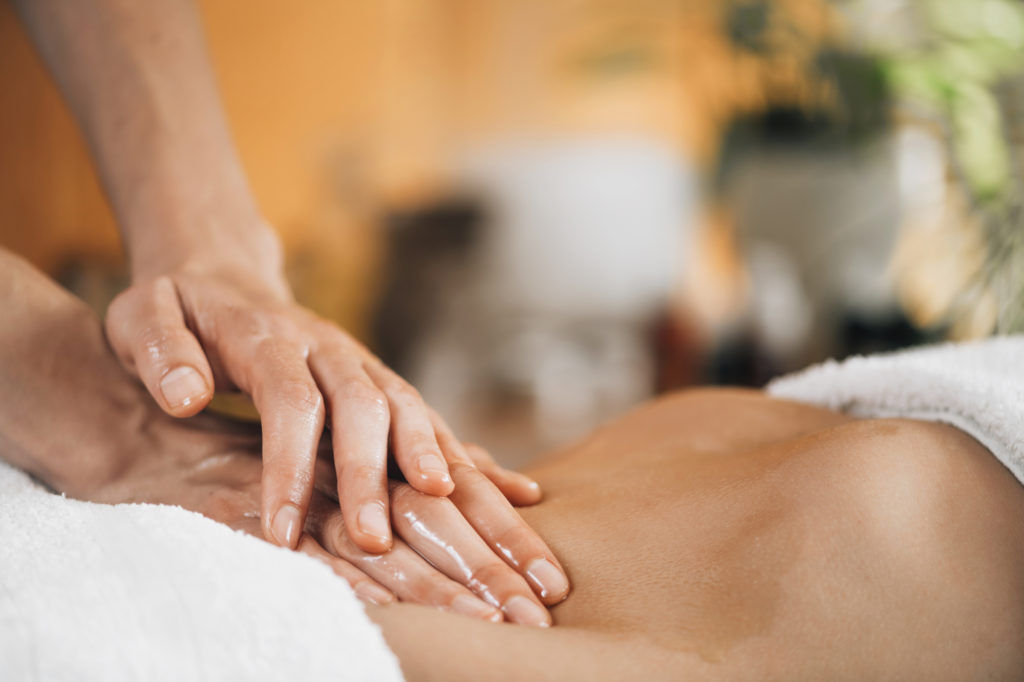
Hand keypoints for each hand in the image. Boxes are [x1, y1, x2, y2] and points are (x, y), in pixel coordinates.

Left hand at [0, 247, 565, 622]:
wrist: (223, 277)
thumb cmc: (180, 309)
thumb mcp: (144, 316)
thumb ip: (161, 351)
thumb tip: (186, 396)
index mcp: (271, 337)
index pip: (290, 401)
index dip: (291, 464)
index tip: (283, 529)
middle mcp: (329, 349)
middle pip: (363, 406)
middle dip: (371, 473)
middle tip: (371, 537)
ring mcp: (361, 365)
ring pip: (409, 407)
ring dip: (432, 457)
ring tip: (452, 506)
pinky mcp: (380, 384)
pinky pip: (429, 418)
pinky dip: (465, 453)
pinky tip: (508, 489)